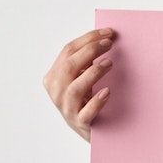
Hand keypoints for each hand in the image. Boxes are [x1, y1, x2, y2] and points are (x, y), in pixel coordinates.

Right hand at [42, 27, 114, 142]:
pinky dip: (97, 101)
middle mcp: (56, 92)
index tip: (107, 33)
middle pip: (69, 67)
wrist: (90, 130)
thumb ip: (84, 62)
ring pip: (74, 88)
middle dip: (90, 51)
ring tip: (109, 64)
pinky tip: (107, 92)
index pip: (67, 51)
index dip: (87, 39)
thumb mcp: (80, 79)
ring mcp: (66, 109)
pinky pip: (86, 112)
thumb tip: (102, 39)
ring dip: (93, 73)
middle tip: (109, 44)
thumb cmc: (85, 100)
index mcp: (53, 77)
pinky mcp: (79, 123)